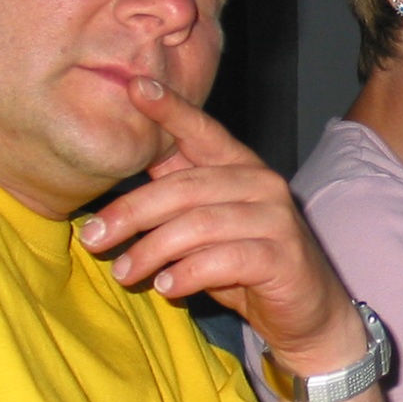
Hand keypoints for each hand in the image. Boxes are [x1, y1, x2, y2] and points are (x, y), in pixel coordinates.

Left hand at [77, 78, 364, 375]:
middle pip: (185, 188)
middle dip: (132, 212)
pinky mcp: (283, 259)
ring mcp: (277, 220)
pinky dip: (187, 275)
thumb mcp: (207, 224)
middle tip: (94, 237)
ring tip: (124, 273)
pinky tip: (166, 288)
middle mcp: (263, 184)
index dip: (170, 110)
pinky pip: (222, 261)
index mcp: (242, 167)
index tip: (135, 87)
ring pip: (198, 226)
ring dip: (152, 251)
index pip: (202, 132)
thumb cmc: (247, 265)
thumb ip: (178, 193)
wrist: (308, 314)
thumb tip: (126, 161)